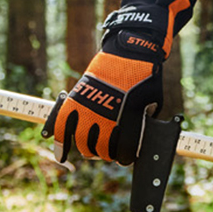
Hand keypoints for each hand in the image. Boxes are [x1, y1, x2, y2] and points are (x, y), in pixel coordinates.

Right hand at [45, 52, 162, 164]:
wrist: (129, 52)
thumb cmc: (144, 77)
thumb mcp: (152, 102)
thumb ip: (142, 122)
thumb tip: (137, 138)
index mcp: (128, 121)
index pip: (123, 152)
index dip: (124, 159)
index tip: (124, 159)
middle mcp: (107, 117)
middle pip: (100, 149)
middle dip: (104, 154)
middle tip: (106, 151)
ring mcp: (89, 108)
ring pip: (82, 142)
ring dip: (86, 149)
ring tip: (90, 149)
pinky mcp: (76, 99)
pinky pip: (63, 126)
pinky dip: (60, 143)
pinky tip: (61, 155)